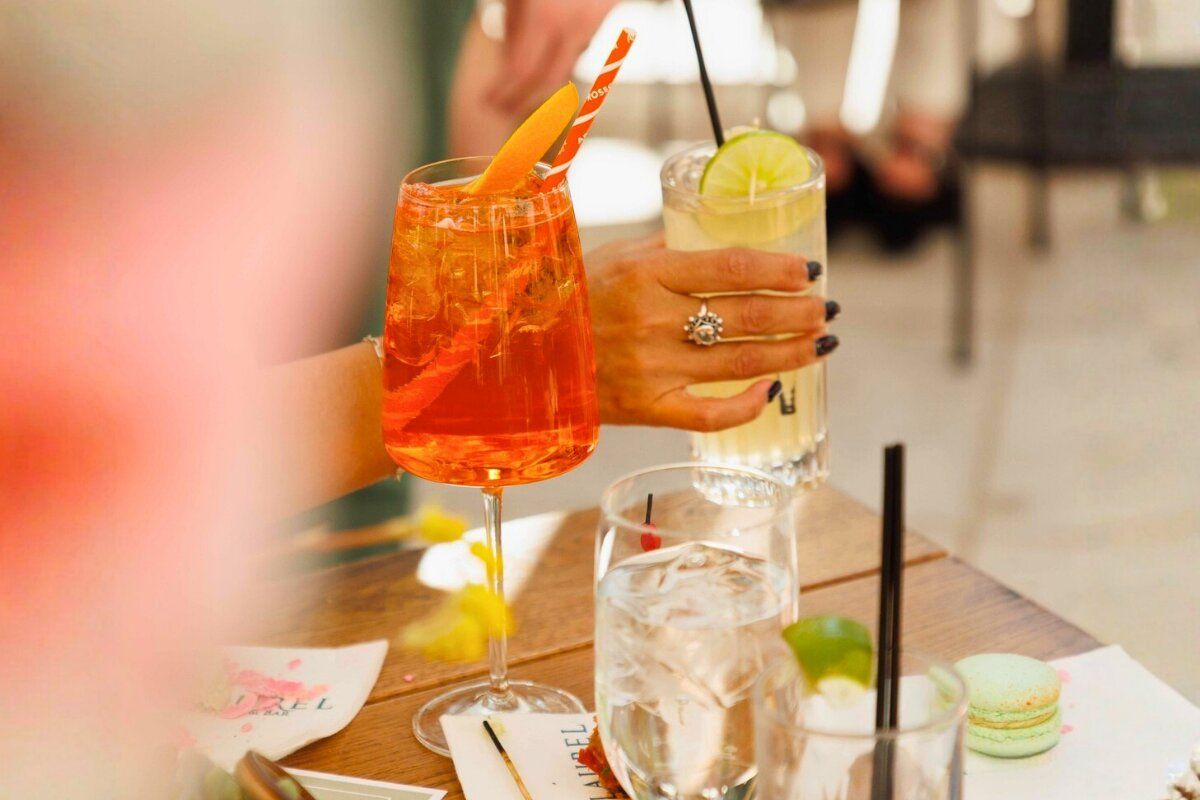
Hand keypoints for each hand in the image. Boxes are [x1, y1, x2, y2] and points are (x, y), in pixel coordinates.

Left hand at [489, 0, 620, 112]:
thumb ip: (512, 23)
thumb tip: (507, 59)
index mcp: (544, 17)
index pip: (521, 73)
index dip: (505, 91)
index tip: (492, 100)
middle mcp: (573, 24)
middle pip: (548, 81)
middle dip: (525, 100)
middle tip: (506, 108)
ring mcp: (594, 19)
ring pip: (569, 63)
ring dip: (544, 78)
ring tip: (523, 88)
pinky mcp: (607, 11)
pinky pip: (582, 42)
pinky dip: (563, 52)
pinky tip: (549, 53)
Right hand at [588, 233, 837, 431]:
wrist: (520, 354)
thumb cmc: (570, 298)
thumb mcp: (614, 257)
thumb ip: (666, 251)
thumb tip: (721, 246)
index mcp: (646, 274)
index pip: (732, 268)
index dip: (779, 269)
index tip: (810, 270)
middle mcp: (652, 320)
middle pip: (746, 315)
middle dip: (797, 312)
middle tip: (826, 308)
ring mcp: (652, 368)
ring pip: (740, 362)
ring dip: (790, 352)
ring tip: (820, 343)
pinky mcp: (647, 408)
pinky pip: (710, 415)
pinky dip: (747, 405)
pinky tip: (771, 391)